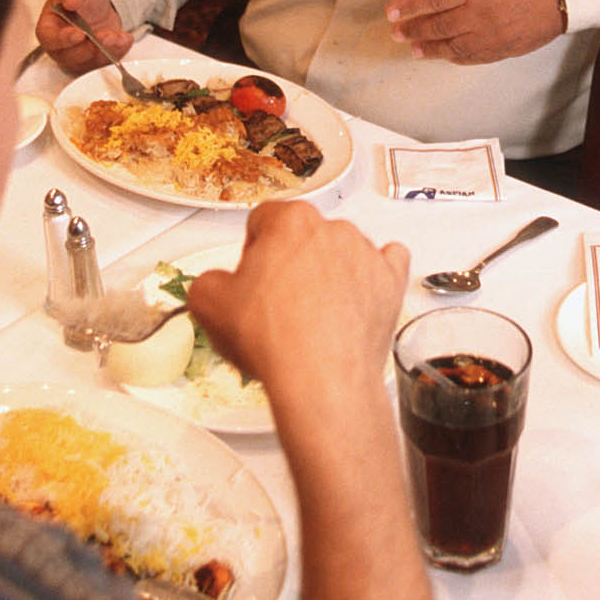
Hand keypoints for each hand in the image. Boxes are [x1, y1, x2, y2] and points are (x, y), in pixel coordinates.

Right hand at [35, 0, 132, 73]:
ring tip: (118, 36)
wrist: (98, 4)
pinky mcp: (95, 61)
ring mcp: (78, 57)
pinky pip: (107, 62)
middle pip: (71, 56)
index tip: (79, 34)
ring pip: (91, 62)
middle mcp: (61, 48)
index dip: (64, 39)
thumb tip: (71, 2)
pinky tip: (125, 39)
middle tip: (105, 37)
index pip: (51, 39)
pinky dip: (118, 51)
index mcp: (48, 28)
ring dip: (107, 51)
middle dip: (90, 48)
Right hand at [186, 203, 408, 446]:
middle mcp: (332, 230)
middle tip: (277, 298)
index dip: (253, 249)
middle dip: (291, 260)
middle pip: (304, 235)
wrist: (320, 379)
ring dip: (329, 271)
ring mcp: (366, 255)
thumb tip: (217, 285)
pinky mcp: (390, 282)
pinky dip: (374, 275)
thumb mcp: (209, 303)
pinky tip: (358, 292)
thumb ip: (209, 280)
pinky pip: (387, 263)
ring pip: (343, 251)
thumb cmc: (274, 341)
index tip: (252, 272)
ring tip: (313, 312)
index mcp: (289, 221)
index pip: (264, 219)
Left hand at [385, 0, 564, 62]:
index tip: (391, 13)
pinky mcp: (502, 49)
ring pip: (451, 46)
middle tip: (397, 32)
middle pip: (436, 26)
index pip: (432, 0)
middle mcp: (479, 14)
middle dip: (412, 30)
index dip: (408, 7)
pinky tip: (443, 54)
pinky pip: (471, 57)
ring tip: (414, 49)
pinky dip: (453, 56)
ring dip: (429, 49)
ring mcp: (490, 35)